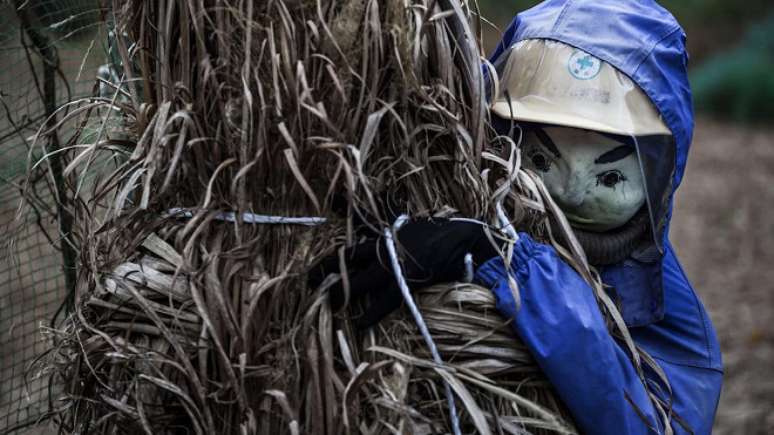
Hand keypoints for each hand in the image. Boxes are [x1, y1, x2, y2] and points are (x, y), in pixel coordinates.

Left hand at [309, 218, 507, 327]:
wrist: (460, 240)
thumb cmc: (432, 231)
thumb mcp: (401, 223)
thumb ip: (376, 219)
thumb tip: (345, 203)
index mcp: (382, 239)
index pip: (347, 252)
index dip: (326, 263)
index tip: (309, 273)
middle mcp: (384, 254)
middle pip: (347, 267)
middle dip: (326, 278)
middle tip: (309, 288)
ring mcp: (395, 270)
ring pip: (361, 285)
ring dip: (343, 296)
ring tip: (328, 306)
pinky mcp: (409, 285)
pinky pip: (384, 304)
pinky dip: (370, 315)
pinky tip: (358, 323)